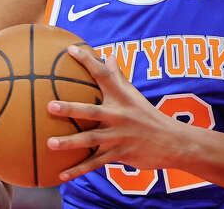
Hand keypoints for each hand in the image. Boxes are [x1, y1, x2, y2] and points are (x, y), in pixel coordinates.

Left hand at [46, 45, 181, 180]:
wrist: (172, 141)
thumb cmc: (148, 116)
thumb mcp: (135, 95)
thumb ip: (119, 77)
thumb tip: (108, 56)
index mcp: (122, 97)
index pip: (104, 74)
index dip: (87, 60)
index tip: (70, 49)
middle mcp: (119, 115)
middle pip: (92, 111)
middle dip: (71, 109)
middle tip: (50, 106)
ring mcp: (119, 136)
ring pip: (91, 140)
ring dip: (70, 142)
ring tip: (50, 143)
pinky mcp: (119, 154)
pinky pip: (95, 163)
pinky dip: (78, 170)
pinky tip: (61, 175)